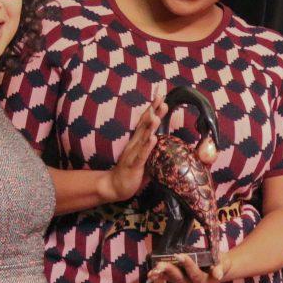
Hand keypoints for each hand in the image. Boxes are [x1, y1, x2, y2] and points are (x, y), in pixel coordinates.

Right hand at [99, 87, 165, 202]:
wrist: (115, 186)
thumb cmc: (132, 171)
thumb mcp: (144, 156)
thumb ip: (153, 147)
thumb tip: (167, 141)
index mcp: (138, 140)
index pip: (146, 121)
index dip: (153, 109)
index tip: (161, 96)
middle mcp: (135, 144)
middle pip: (145, 125)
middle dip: (153, 112)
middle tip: (161, 99)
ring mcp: (134, 153)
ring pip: (143, 138)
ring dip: (150, 126)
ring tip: (157, 116)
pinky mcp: (134, 165)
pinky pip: (142, 155)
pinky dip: (147, 146)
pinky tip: (153, 138)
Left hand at [147, 254, 217, 282]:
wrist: (216, 268)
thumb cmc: (220, 263)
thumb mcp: (223, 263)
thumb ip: (219, 268)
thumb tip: (218, 275)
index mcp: (202, 279)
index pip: (194, 273)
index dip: (187, 265)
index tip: (180, 255)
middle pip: (179, 277)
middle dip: (169, 270)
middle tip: (160, 264)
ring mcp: (182, 282)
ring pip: (170, 278)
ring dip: (160, 274)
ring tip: (152, 270)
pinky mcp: (176, 279)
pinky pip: (166, 277)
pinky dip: (158, 275)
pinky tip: (149, 273)